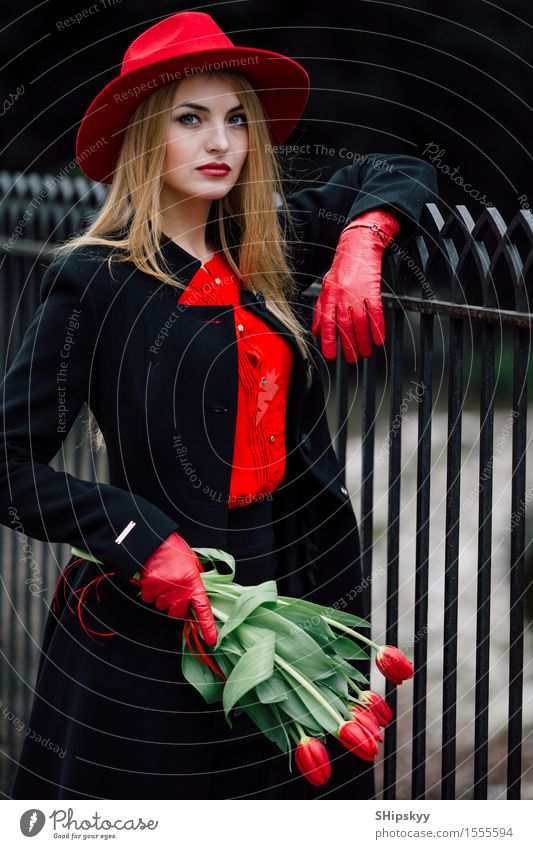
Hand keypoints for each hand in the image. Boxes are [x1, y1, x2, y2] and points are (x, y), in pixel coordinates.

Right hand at [139, 531, 217, 645]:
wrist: (153, 540)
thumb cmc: (173, 549)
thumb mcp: (192, 562)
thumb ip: (196, 578)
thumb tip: (200, 591)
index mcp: (194, 582)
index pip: (204, 609)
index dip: (208, 627)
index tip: (212, 640)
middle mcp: (180, 589)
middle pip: (177, 613)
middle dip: (175, 607)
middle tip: (173, 592)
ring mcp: (164, 590)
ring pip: (161, 606)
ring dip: (162, 598)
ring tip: (163, 580)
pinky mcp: (149, 588)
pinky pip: (149, 599)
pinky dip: (150, 592)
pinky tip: (153, 579)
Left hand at [311, 209, 400, 361]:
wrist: (358, 246)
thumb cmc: (342, 267)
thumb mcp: (326, 287)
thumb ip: (322, 309)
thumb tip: (317, 331)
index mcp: (329, 295)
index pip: (328, 323)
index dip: (329, 341)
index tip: (331, 356)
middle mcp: (342, 296)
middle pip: (346, 326)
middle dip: (349, 346)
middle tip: (352, 360)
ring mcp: (358, 293)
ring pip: (361, 323)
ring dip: (364, 341)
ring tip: (365, 353)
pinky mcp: (372, 289)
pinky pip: (376, 313)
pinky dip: (378, 328)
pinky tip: (379, 340)